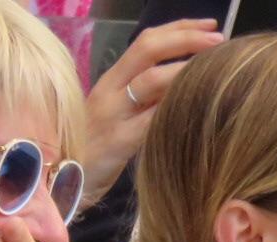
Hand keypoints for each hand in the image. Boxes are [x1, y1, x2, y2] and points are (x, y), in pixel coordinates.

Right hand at [80, 19, 224, 201]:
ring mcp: (113, 115)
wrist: (58, 181)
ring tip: (215, 67)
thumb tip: (185, 85)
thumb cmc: (93, 152)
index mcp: (111, 81)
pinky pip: (151, 120)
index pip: (145, 42)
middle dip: (186, 39)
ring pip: (150, 80)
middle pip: (148, 50)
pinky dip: (175, 109)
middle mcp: (110, 90)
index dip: (178, 29)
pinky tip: (198, 106)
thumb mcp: (117, 118)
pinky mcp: (117, 142)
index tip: (210, 25)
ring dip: (185, 70)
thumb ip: (145, 101)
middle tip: (218, 38)